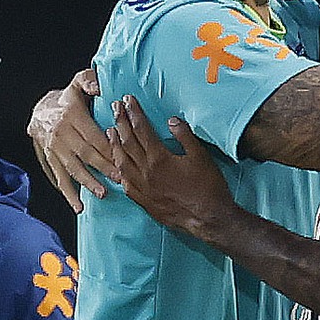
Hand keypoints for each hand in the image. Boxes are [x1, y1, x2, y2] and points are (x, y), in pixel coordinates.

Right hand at [28, 69, 116, 210]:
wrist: (39, 112)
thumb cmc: (66, 100)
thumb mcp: (76, 84)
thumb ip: (88, 81)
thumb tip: (99, 87)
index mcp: (71, 116)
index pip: (93, 134)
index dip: (108, 146)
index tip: (123, 157)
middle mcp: (62, 133)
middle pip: (86, 153)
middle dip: (104, 167)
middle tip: (120, 178)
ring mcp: (56, 149)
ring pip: (74, 168)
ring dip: (88, 182)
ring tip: (102, 193)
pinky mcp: (52, 161)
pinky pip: (61, 179)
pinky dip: (69, 194)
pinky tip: (78, 206)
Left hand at [108, 96, 234, 239]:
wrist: (209, 220)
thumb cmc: (208, 187)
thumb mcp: (201, 156)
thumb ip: (184, 136)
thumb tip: (171, 121)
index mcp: (159, 158)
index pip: (141, 129)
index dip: (133, 113)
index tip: (127, 100)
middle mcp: (146, 172)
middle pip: (127, 143)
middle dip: (120, 123)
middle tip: (114, 108)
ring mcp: (143, 189)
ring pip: (122, 163)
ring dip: (114, 145)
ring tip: (109, 132)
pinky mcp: (145, 202)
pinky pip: (126, 185)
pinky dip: (119, 172)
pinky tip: (117, 166)